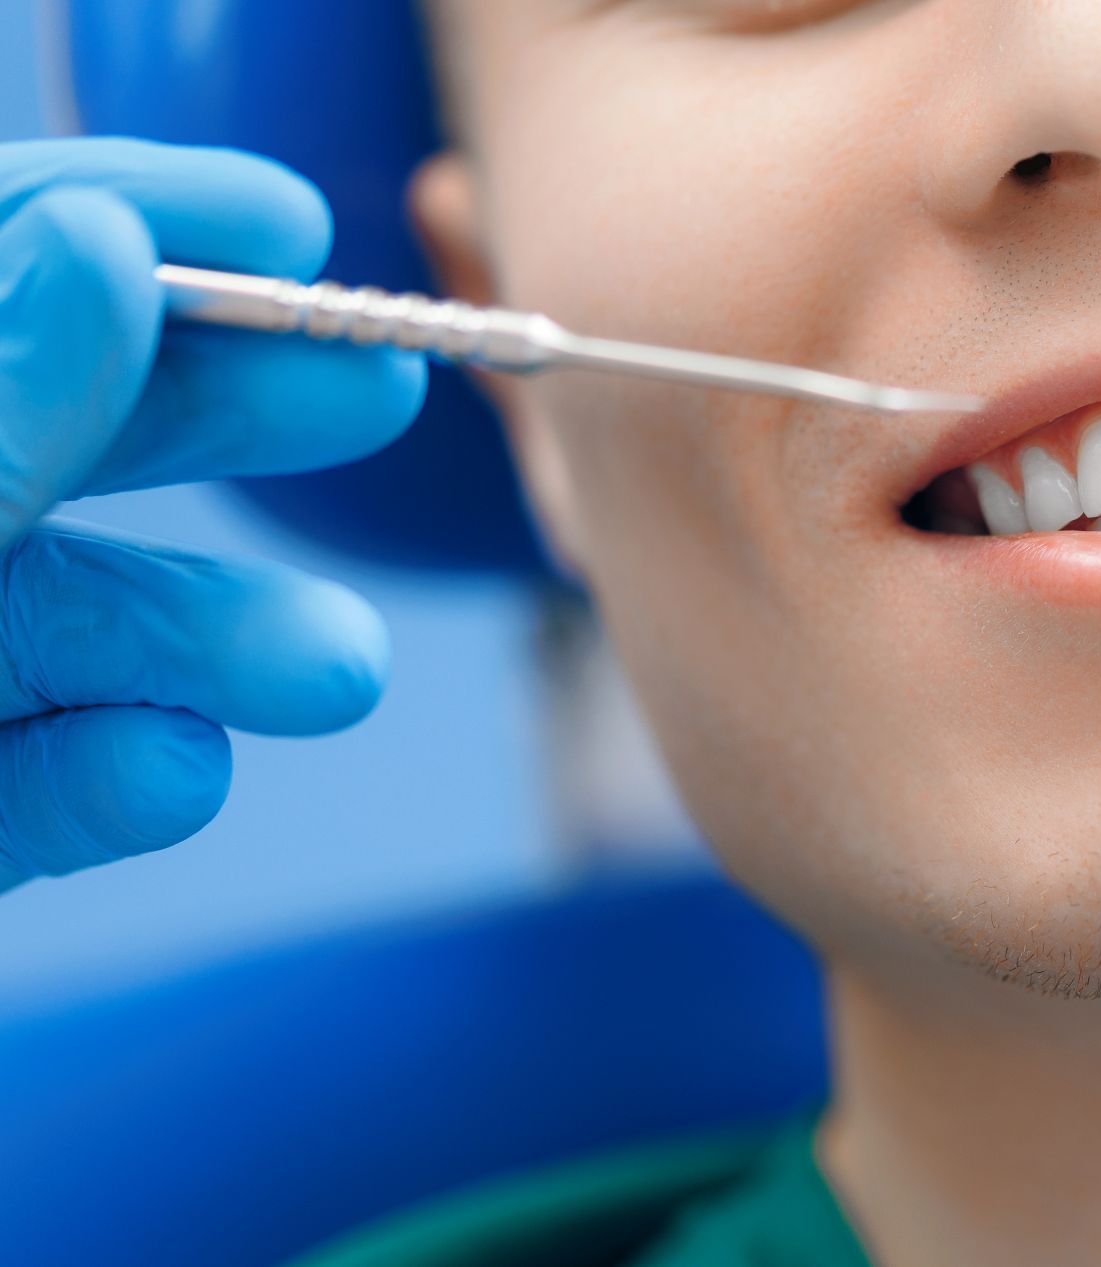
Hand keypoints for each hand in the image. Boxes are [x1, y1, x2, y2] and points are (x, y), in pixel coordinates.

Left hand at [0, 138, 425, 889]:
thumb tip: (101, 246)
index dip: (130, 220)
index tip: (285, 222)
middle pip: (55, 430)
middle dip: (224, 418)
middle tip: (378, 398)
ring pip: (60, 628)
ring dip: (213, 643)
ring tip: (337, 674)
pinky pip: (17, 786)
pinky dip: (104, 782)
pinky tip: (171, 771)